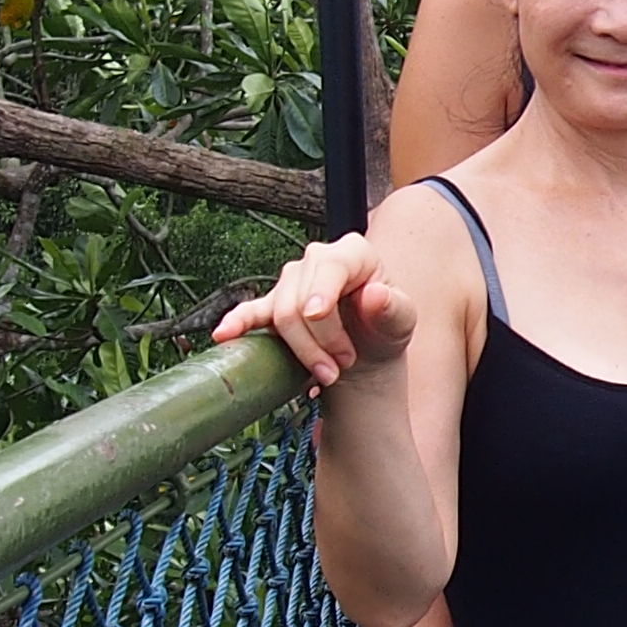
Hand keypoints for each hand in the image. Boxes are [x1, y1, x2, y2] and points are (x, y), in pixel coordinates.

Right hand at [215, 233, 414, 389]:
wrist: (368, 352)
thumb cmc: (385, 329)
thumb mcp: (402, 321)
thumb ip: (393, 308)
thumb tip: (374, 295)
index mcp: (353, 253)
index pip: (330, 268)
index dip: (321, 293)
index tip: (318, 315)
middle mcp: (318, 260)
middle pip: (302, 299)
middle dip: (320, 340)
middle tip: (341, 366)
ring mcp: (292, 281)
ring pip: (281, 313)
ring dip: (301, 349)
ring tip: (326, 373)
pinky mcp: (273, 305)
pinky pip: (250, 312)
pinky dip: (237, 323)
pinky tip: (224, 334)